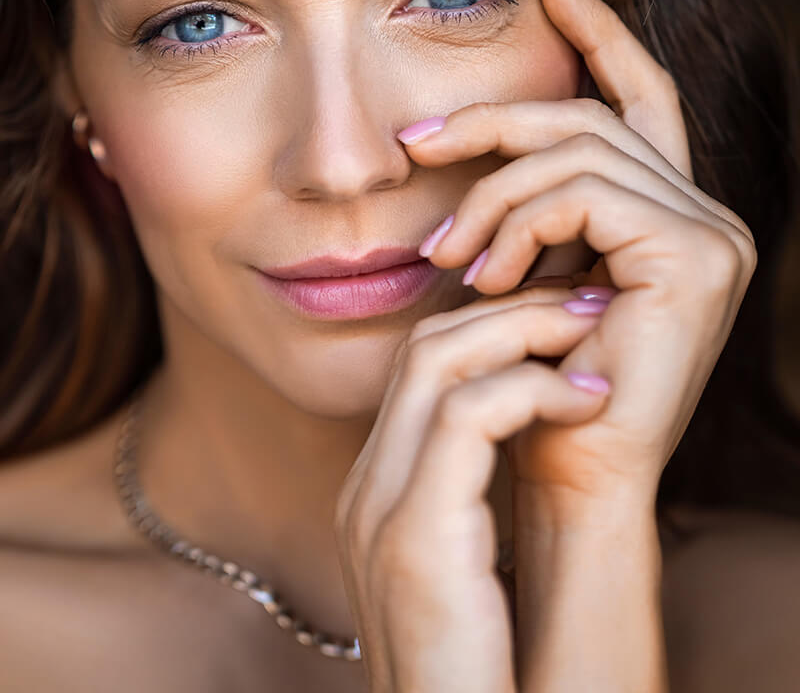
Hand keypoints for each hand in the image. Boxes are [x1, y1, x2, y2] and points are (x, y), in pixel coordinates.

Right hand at [334, 284, 610, 691]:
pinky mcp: (416, 536)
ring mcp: (380, 509)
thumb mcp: (463, 560)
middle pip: (422, 347)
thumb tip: (521, 414)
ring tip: (589, 335)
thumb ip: (467, 488)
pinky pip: (468, 417)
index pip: (416, 369)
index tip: (555, 319)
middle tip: (582, 304)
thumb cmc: (478, 661)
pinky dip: (533, 389)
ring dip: (523, 332)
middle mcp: (366, 488)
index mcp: (377, 489)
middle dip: (507, 310)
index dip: (486, 326)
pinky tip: (585, 399)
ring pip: (438, 363)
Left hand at [399, 0, 755, 518]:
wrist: (565, 472)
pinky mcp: (694, 258)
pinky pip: (585, 195)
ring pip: (580, 151)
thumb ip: (522, 209)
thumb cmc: (534, 380)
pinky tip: (485, 273)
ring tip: (447, 253)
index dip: (601, 33)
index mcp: (663, 213)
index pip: (635, 101)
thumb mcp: (523, 275)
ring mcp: (708, 233)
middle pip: (591, 116)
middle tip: (419, 140)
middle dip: (496, 120)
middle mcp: (701, 213)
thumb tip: (460, 146)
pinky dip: (519, 223)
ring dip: (493, 194)